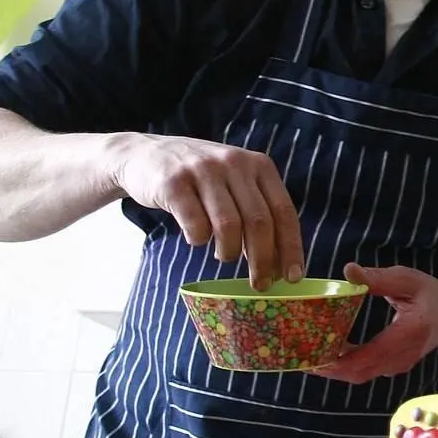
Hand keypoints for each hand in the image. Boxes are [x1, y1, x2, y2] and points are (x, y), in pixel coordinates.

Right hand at [110, 133, 302, 288]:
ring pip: (229, 225)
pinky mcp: (173, 183)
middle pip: (259, 222)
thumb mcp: (235, 183)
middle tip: (260, 284)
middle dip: (263, 260)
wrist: (144, 154)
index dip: (291, 247)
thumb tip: (276, 263)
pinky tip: (197, 239)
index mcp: (259, 165)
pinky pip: (195, 223)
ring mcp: (203, 171)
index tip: (293, 277)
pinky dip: (199, 239)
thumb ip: (256, 213)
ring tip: (225, 257)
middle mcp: (234, 164)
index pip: (284, 211)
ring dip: (230, 251)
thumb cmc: (200, 178)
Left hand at [312, 263, 437, 383]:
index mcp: (408, 334)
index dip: (338, 361)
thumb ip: (379, 278)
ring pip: (359, 375)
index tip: (312, 352)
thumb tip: (348, 271)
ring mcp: (397, 366)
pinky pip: (363, 371)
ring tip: (306, 352)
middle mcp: (402, 357)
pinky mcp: (391, 367)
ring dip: (332, 368)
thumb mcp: (408, 280)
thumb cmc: (431, 295)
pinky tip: (325, 351)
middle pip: (358, 373)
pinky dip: (342, 366)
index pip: (369, 357)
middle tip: (299, 353)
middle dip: (327, 368)